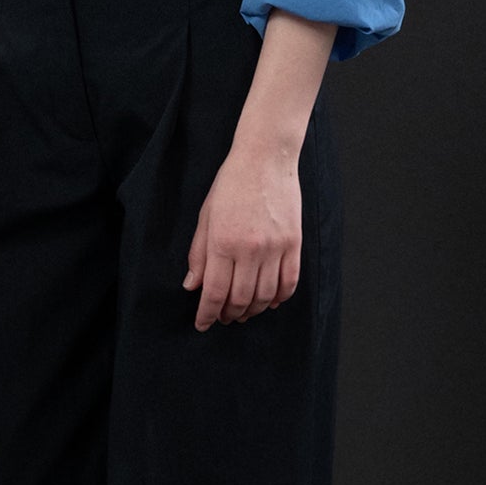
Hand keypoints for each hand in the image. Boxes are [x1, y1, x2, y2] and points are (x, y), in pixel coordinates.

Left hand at [183, 141, 301, 329]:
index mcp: (223, 242)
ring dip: (253, 310)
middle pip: (240, 299)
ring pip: (265, 296)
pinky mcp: (293, 244)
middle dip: (229, 315)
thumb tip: (192, 286)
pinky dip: (280, 298)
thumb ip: (198, 254)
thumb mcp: (206, 217)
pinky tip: (270, 302)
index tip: (202, 324)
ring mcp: (275, 248)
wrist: (265, 159)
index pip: (214, 292)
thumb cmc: (231, 185)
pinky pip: (289, 282)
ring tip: (243, 312)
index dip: (207, 314)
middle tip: (223, 318)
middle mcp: (250, 249)